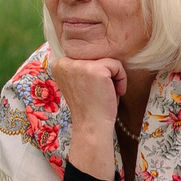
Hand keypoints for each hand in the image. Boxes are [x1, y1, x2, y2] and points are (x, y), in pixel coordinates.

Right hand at [47, 55, 126, 179]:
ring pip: (108, 62)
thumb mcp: (79, 82)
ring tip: (105, 94)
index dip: (95, 75)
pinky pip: (117, 66)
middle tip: (99, 94)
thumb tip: (93, 55)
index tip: (90, 91)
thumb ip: (81, 68)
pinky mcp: (95, 69)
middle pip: (98, 58)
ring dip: (113, 79)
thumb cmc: (90, 106)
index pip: (88, 58)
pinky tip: (113, 93)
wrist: (91, 125)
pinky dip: (121, 80)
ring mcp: (79, 65)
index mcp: (58, 64)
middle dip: (105, 77)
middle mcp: (65, 62)